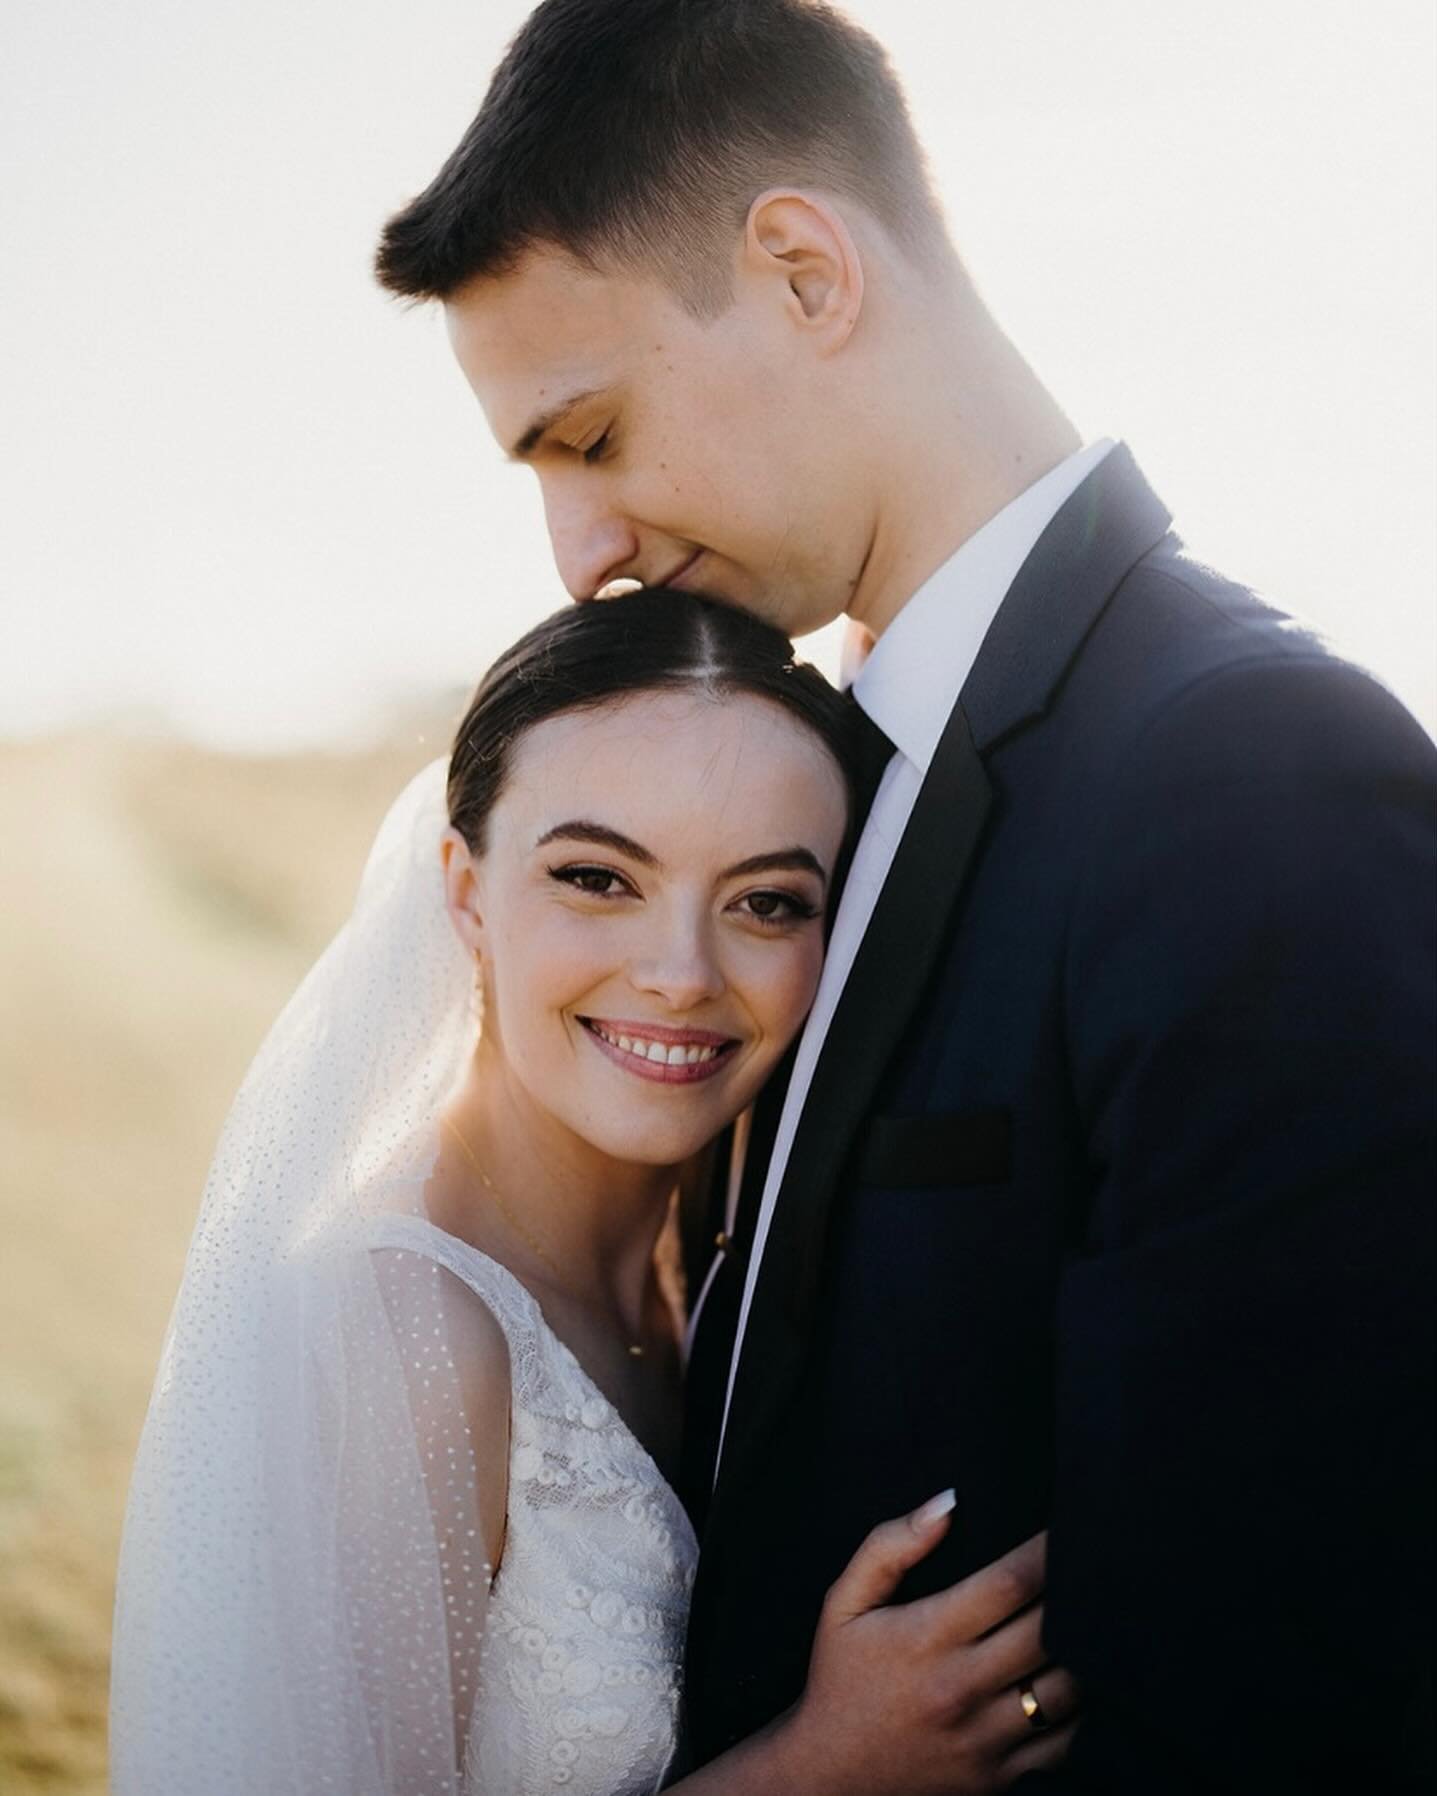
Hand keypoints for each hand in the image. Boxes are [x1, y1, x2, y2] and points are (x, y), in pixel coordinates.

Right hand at [773, 1496, 1078, 1794]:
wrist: (830, 1775)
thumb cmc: (842, 1677)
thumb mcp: (845, 1604)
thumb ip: (889, 1546)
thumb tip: (947, 1503)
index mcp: (927, 1637)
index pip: (1008, 1583)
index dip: (1046, 1552)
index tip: (1065, 1529)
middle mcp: (960, 1688)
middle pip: (1048, 1632)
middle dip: (1075, 1594)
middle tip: (1088, 1567)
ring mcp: (984, 1738)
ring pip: (1067, 1688)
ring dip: (1083, 1651)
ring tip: (1088, 1621)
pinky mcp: (999, 1777)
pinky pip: (1065, 1741)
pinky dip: (1080, 1709)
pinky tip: (1074, 1679)